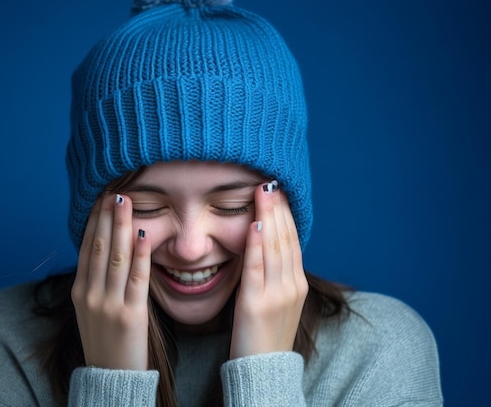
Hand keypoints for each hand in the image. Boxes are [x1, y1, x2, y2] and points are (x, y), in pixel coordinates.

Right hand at [71, 193, 150, 369]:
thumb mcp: (90, 309)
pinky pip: (137, 280)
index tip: (101, 200)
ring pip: (116, 257)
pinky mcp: (130, 316)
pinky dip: (140, 255)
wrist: (110, 378)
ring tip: (126, 202)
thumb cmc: (105, 340)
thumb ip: (96, 282)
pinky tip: (144, 235)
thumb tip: (104, 250)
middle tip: (114, 192)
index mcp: (79, 291)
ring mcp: (108, 305)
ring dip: (122, 226)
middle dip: (107, 217)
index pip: (87, 248)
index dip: (94, 221)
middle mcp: (90, 294)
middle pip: (100, 247)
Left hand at [229, 181, 307, 358]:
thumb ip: (275, 275)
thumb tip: (264, 248)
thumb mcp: (278, 302)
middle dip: (278, 209)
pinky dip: (256, 245)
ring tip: (263, 193)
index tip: (277, 193)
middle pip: (286, 239)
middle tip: (270, 182)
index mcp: (296, 284)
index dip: (285, 216)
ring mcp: (277, 294)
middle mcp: (291, 285)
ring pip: (275, 248)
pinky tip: (255, 225)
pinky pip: (257, 268)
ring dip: (269, 218)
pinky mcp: (256, 303)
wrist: (264, 370)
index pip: (292, 241)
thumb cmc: (265, 335)